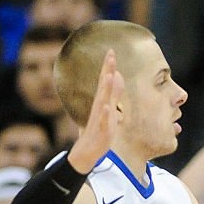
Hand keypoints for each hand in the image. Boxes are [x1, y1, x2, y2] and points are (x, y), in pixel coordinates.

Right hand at [68, 50, 123, 172]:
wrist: (86, 152)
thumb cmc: (98, 129)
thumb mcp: (108, 108)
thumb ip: (113, 93)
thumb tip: (117, 76)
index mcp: (102, 101)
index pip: (105, 80)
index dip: (108, 66)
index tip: (111, 50)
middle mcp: (99, 106)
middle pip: (103, 86)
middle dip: (107, 70)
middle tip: (110, 55)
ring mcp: (100, 118)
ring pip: (103, 101)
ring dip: (106, 88)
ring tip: (109, 74)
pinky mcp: (101, 130)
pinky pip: (103, 121)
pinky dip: (105, 113)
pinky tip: (106, 106)